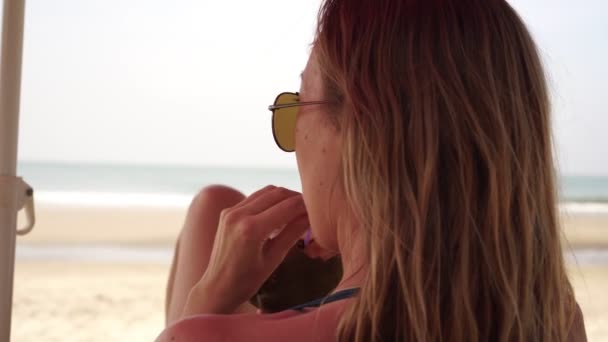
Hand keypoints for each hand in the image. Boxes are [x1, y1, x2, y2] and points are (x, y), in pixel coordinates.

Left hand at [182, 185, 308, 315]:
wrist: (217, 287)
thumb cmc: (247, 281)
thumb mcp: (274, 259)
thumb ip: (293, 233)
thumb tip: (312, 216)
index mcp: (251, 229)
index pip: (288, 207)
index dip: (306, 205)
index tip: (318, 210)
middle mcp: (239, 214)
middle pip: (277, 193)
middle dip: (296, 198)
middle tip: (310, 209)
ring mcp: (231, 211)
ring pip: (266, 191)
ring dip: (284, 197)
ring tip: (297, 210)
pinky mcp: (227, 211)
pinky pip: (254, 198)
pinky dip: (270, 200)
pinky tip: (279, 213)